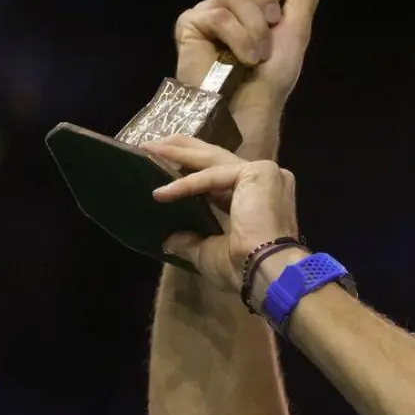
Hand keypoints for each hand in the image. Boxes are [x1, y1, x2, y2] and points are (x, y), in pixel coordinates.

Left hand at [142, 135, 303, 294]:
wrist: (264, 270)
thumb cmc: (242, 267)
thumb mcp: (209, 253)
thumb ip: (191, 241)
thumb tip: (170, 241)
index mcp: (258, 198)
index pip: (220, 178)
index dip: (192, 172)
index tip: (164, 167)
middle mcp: (265, 181)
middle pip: (216, 159)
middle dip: (184, 151)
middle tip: (153, 144)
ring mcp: (263, 173)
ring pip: (213, 160)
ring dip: (179, 153)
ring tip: (150, 148)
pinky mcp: (257, 172)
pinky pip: (213, 176)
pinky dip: (185, 184)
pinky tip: (161, 193)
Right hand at [174, 0, 341, 154]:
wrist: (253, 107)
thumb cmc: (273, 75)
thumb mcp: (295, 29)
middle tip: (272, 22)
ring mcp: (205, 11)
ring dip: (256, 27)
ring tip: (256, 54)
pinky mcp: (189, 25)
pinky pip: (219, 14)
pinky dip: (240, 39)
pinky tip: (242, 60)